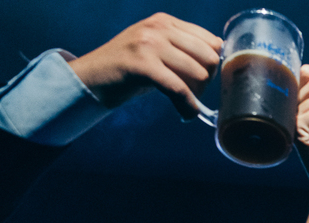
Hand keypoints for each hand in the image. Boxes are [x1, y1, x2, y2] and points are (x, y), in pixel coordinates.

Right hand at [68, 13, 221, 116]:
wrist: (91, 79)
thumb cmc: (129, 70)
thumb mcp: (157, 51)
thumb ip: (184, 50)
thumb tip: (218, 58)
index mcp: (165, 22)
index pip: (212, 42)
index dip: (212, 65)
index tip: (202, 81)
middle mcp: (158, 28)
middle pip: (209, 58)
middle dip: (207, 82)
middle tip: (192, 94)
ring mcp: (149, 43)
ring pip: (197, 74)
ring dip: (196, 96)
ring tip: (184, 103)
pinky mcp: (142, 64)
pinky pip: (179, 89)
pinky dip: (187, 106)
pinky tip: (185, 114)